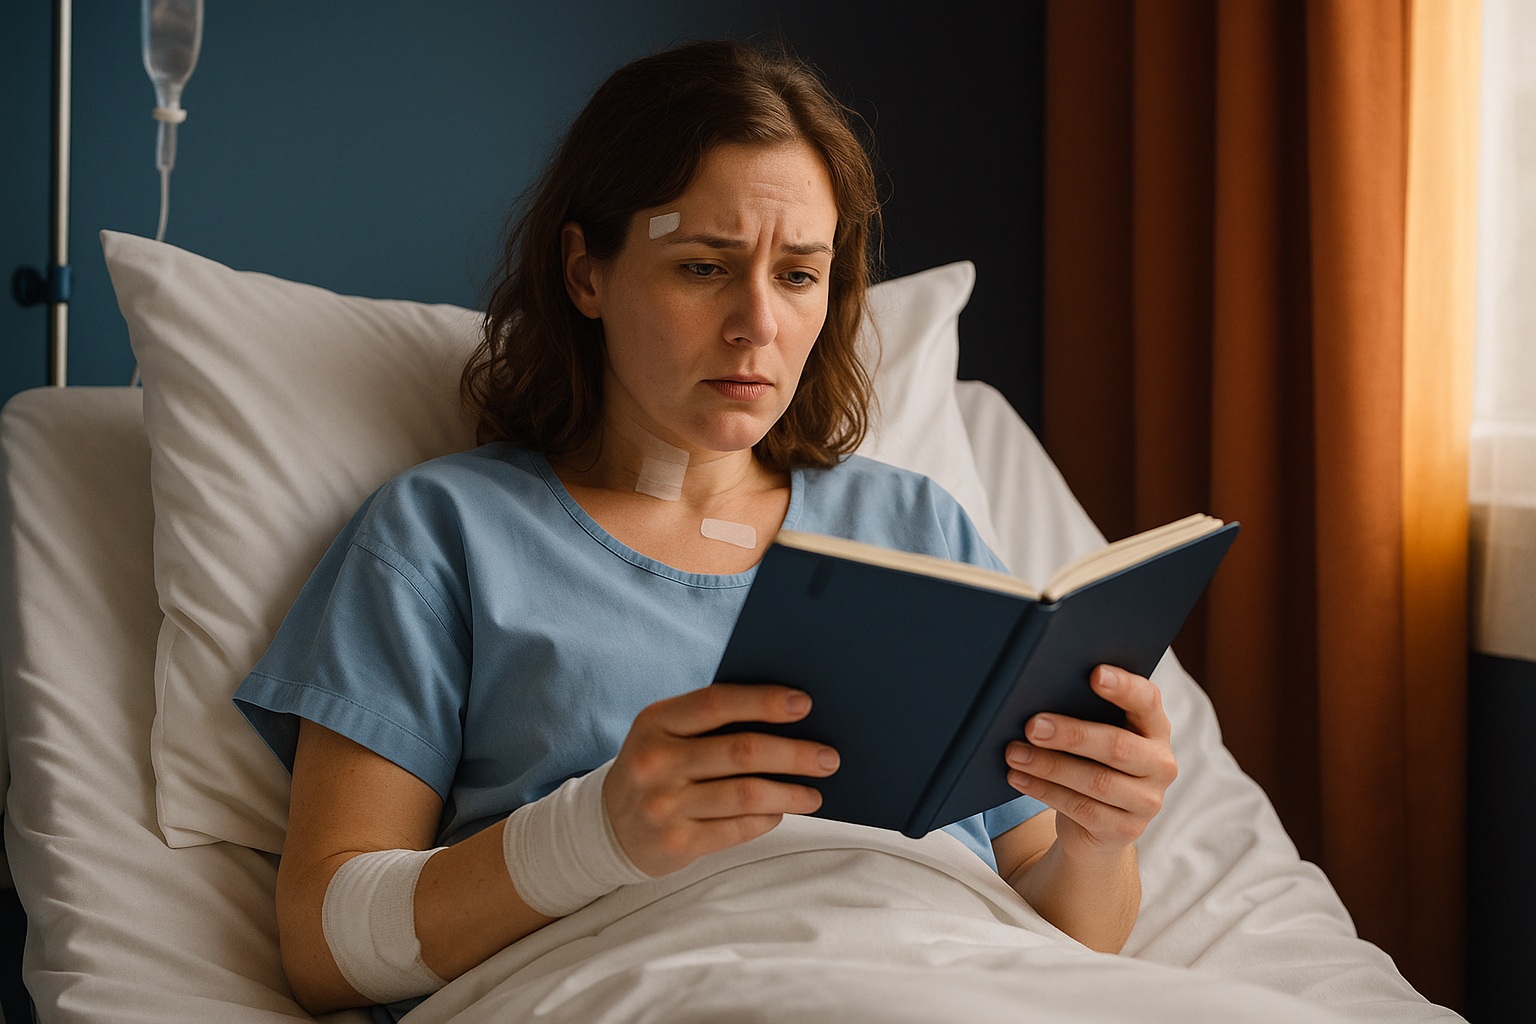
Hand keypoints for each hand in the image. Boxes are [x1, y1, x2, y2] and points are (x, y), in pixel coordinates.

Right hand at [604, 684, 839, 875]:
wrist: (608, 827)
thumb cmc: (657, 767)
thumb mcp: (666, 733)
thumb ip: (712, 720)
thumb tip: (788, 714)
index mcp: (656, 722)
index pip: (717, 703)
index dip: (764, 702)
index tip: (804, 704)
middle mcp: (656, 761)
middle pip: (742, 752)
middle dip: (794, 754)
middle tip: (828, 757)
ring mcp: (664, 804)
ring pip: (746, 794)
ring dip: (790, 793)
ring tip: (815, 793)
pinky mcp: (676, 842)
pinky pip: (738, 828)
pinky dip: (767, 818)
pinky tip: (781, 812)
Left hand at [1003, 665, 1176, 863]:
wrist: (1096, 826)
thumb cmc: (1090, 763)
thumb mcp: (1093, 738)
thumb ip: (1082, 714)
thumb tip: (1034, 697)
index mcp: (1155, 728)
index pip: (1147, 700)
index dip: (1123, 686)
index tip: (1094, 673)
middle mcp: (1160, 764)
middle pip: (1117, 746)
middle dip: (1071, 734)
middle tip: (1032, 725)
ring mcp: (1147, 801)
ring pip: (1097, 781)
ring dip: (1049, 766)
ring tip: (1014, 753)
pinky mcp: (1126, 830)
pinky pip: (1082, 808)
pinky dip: (1045, 791)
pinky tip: (1018, 778)